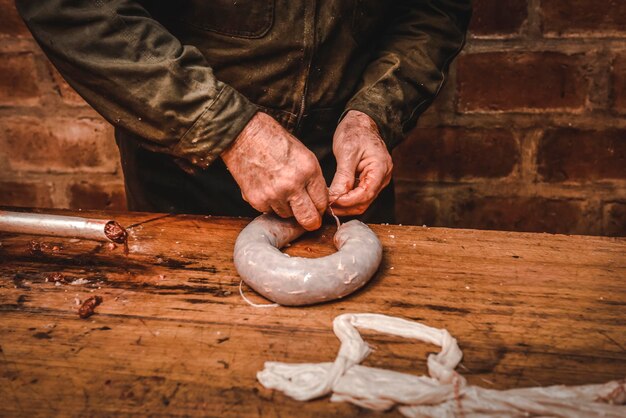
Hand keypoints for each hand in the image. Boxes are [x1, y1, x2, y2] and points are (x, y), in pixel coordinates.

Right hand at [222, 112, 327, 229]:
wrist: (244, 135)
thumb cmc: (274, 141)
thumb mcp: (303, 155)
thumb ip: (312, 179)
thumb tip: (318, 201)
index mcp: (308, 170)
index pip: (322, 202)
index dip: (321, 208)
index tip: (317, 209)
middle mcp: (293, 185)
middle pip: (308, 218)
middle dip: (311, 222)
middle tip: (309, 220)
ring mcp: (274, 194)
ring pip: (287, 215)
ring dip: (286, 208)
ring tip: (279, 189)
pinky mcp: (257, 200)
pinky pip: (269, 211)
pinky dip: (269, 203)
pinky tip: (266, 187)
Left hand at [328, 110, 392, 215]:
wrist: (361, 123)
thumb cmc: (355, 132)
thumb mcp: (347, 152)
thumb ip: (343, 177)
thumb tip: (335, 197)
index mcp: (381, 168)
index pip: (365, 194)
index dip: (347, 201)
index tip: (330, 202)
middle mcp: (382, 178)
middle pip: (364, 202)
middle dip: (344, 207)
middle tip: (325, 207)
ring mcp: (377, 181)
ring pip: (361, 202)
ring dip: (344, 206)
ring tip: (326, 204)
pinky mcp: (369, 181)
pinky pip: (359, 196)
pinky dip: (346, 200)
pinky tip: (333, 198)